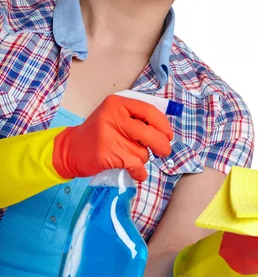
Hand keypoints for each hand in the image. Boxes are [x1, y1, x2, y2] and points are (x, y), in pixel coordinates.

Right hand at [52, 95, 172, 181]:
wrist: (70, 150)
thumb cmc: (98, 134)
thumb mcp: (115, 117)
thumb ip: (136, 119)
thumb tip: (165, 132)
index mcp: (118, 104)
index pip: (150, 112)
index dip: (164, 126)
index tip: (168, 135)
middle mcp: (113, 117)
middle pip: (150, 134)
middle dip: (162, 145)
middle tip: (163, 151)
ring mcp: (109, 136)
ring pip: (142, 152)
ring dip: (142, 158)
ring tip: (129, 156)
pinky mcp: (107, 154)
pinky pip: (135, 165)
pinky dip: (140, 172)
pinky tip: (137, 173)